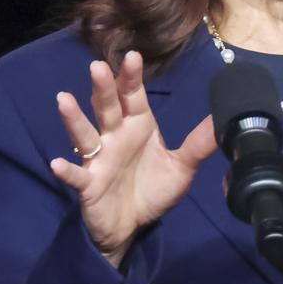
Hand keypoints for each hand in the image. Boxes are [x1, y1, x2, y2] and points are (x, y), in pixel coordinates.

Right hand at [49, 52, 216, 267]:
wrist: (132, 227)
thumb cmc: (152, 190)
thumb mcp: (181, 167)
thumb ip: (199, 144)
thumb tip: (225, 120)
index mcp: (137, 127)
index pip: (133, 97)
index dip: (131, 77)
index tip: (133, 56)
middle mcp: (115, 137)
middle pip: (107, 108)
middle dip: (103, 88)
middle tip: (98, 67)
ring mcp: (99, 159)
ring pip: (85, 134)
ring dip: (74, 118)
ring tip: (64, 100)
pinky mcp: (89, 184)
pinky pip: (77, 176)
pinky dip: (67, 170)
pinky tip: (58, 164)